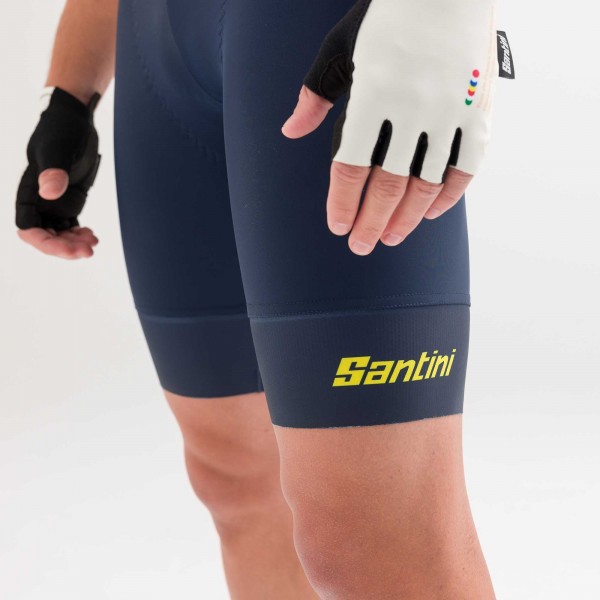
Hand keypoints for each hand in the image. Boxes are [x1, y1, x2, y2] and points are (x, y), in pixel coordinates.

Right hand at [15, 87, 101, 258]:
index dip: (43, 241)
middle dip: (64, 247)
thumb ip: (52, 171)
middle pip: (45, 236)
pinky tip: (93, 235)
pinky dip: (80, 234)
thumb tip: (48, 193)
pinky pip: (71, 226)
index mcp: (27, 191)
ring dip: (74, 243)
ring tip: (92, 244)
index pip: (27, 226)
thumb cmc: (60, 129)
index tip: (64, 248)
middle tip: (87, 251)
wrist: (74, 117)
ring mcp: (54, 202)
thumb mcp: (57, 148)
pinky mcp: (69, 200)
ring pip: (60, 234)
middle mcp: (39, 200)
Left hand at [283, 0, 496, 255]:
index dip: (343, 203)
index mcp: (372, 96)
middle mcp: (412, 108)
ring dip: (407, 218)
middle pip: (389, 185)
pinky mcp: (479, 109)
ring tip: (391, 238)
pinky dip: (450, 194)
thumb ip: (314, 95)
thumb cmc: (387, 16)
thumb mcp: (338, 49)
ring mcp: (450, 110)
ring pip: (427, 183)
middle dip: (372, 222)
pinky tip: (431, 213)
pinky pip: (467, 165)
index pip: (350, 168)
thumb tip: (290, 132)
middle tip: (361, 246)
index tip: (337, 227)